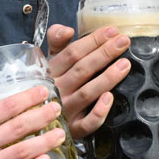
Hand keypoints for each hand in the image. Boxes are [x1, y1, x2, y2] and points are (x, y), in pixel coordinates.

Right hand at [46, 23, 129, 139]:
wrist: (34, 117)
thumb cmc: (49, 83)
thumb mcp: (49, 59)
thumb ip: (56, 40)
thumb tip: (67, 29)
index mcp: (51, 71)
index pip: (72, 53)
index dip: (93, 41)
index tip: (112, 31)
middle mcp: (57, 90)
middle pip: (82, 70)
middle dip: (104, 54)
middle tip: (123, 42)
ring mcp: (66, 110)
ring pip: (87, 93)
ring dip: (107, 78)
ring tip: (125, 64)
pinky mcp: (74, 129)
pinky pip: (87, 123)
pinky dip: (98, 112)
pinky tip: (109, 98)